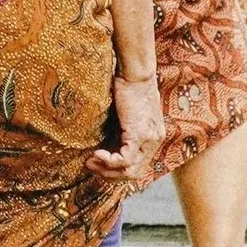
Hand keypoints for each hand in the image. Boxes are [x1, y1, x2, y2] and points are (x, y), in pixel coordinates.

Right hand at [93, 69, 165, 184]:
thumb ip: (120, 132)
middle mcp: (155, 141)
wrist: (136, 71)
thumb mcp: (125, 115)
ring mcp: (150, 139)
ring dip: (107, 170)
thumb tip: (104, 145)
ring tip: (90, 161)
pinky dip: (109, 162)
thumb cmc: (128, 86)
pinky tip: (96, 154)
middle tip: (91, 166)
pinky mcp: (140, 134)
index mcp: (153, 137)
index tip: (97, 163)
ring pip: (130, 170)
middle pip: (134, 173)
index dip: (116, 171)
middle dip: (110, 174)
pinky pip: (125, 160)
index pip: (137, 166)